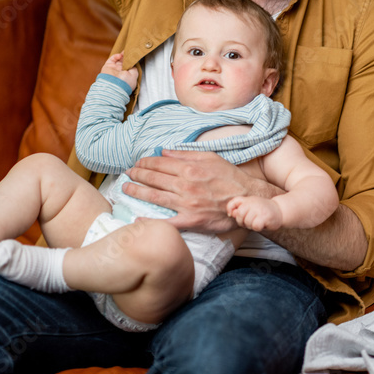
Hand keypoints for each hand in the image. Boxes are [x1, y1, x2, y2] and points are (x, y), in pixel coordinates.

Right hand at [100, 52, 137, 90]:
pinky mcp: (108, 66)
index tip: (135, 56)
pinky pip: (112, 59)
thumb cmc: (125, 83)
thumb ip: (134, 68)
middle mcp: (120, 73)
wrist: (113, 86)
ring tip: (126, 51)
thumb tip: (133, 63)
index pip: (130, 67)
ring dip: (122, 55)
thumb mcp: (134, 75)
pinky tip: (120, 55)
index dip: (132, 61)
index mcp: (127, 76)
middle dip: (127, 57)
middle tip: (131, 52)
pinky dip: (116, 56)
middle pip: (124, 62)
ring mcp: (114, 69)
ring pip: (118, 60)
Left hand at [123, 150, 276, 233]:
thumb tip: (164, 152)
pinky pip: (167, 221)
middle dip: (137, 175)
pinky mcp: (191, 220)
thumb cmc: (230, 177)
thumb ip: (185, 154)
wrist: (247, 199)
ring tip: (126, 189)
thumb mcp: (210, 157)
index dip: (145, 163)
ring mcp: (186, 204)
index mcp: (189, 168)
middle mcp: (185, 185)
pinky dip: (152, 221)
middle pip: (153, 179)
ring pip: (155, 197)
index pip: (160, 164)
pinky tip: (138, 219)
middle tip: (127, 174)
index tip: (137, 163)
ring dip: (137, 192)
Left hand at [227, 196, 282, 232]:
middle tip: (248, 222)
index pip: (235, 201)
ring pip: (247, 222)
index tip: (231, 214)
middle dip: (241, 222)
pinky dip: (257, 228)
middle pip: (239, 214)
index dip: (230, 208)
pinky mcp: (265, 216)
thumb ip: (240, 209)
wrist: (280, 210)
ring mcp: (259, 209)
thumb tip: (231, 213)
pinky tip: (262, 225)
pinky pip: (255, 226)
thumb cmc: (264, 210)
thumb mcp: (251, 207)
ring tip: (257, 222)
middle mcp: (253, 203)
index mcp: (249, 200)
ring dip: (251, 226)